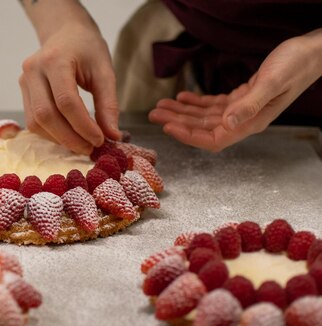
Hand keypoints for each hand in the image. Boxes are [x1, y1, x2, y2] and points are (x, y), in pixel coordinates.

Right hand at [20, 19, 120, 154]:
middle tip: (89, 148)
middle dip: (69, 138)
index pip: (66, 102)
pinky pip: (33, 121)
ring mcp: (24, 82)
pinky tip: (68, 135)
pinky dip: (51, 134)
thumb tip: (112, 136)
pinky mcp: (22, 92)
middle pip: (46, 115)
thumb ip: (108, 104)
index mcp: (55, 60)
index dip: (83, 126)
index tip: (100, 140)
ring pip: (36, 122)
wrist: (65, 33)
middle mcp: (33, 71)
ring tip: (80, 144)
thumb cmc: (86, 49)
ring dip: (58, 139)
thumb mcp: (104, 71)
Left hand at [149, 30, 321, 151]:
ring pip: (204, 117)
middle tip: (154, 114)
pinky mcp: (241, 97)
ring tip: (161, 105)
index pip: (213, 139)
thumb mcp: (272, 83)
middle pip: (203, 129)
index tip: (168, 127)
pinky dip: (196, 102)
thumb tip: (227, 124)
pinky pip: (213, 105)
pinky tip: (182, 97)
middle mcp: (244, 120)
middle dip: (177, 122)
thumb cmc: (296, 66)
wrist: (312, 52)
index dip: (189, 136)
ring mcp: (242, 110)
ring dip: (181, 112)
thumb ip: (250, 105)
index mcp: (251, 123)